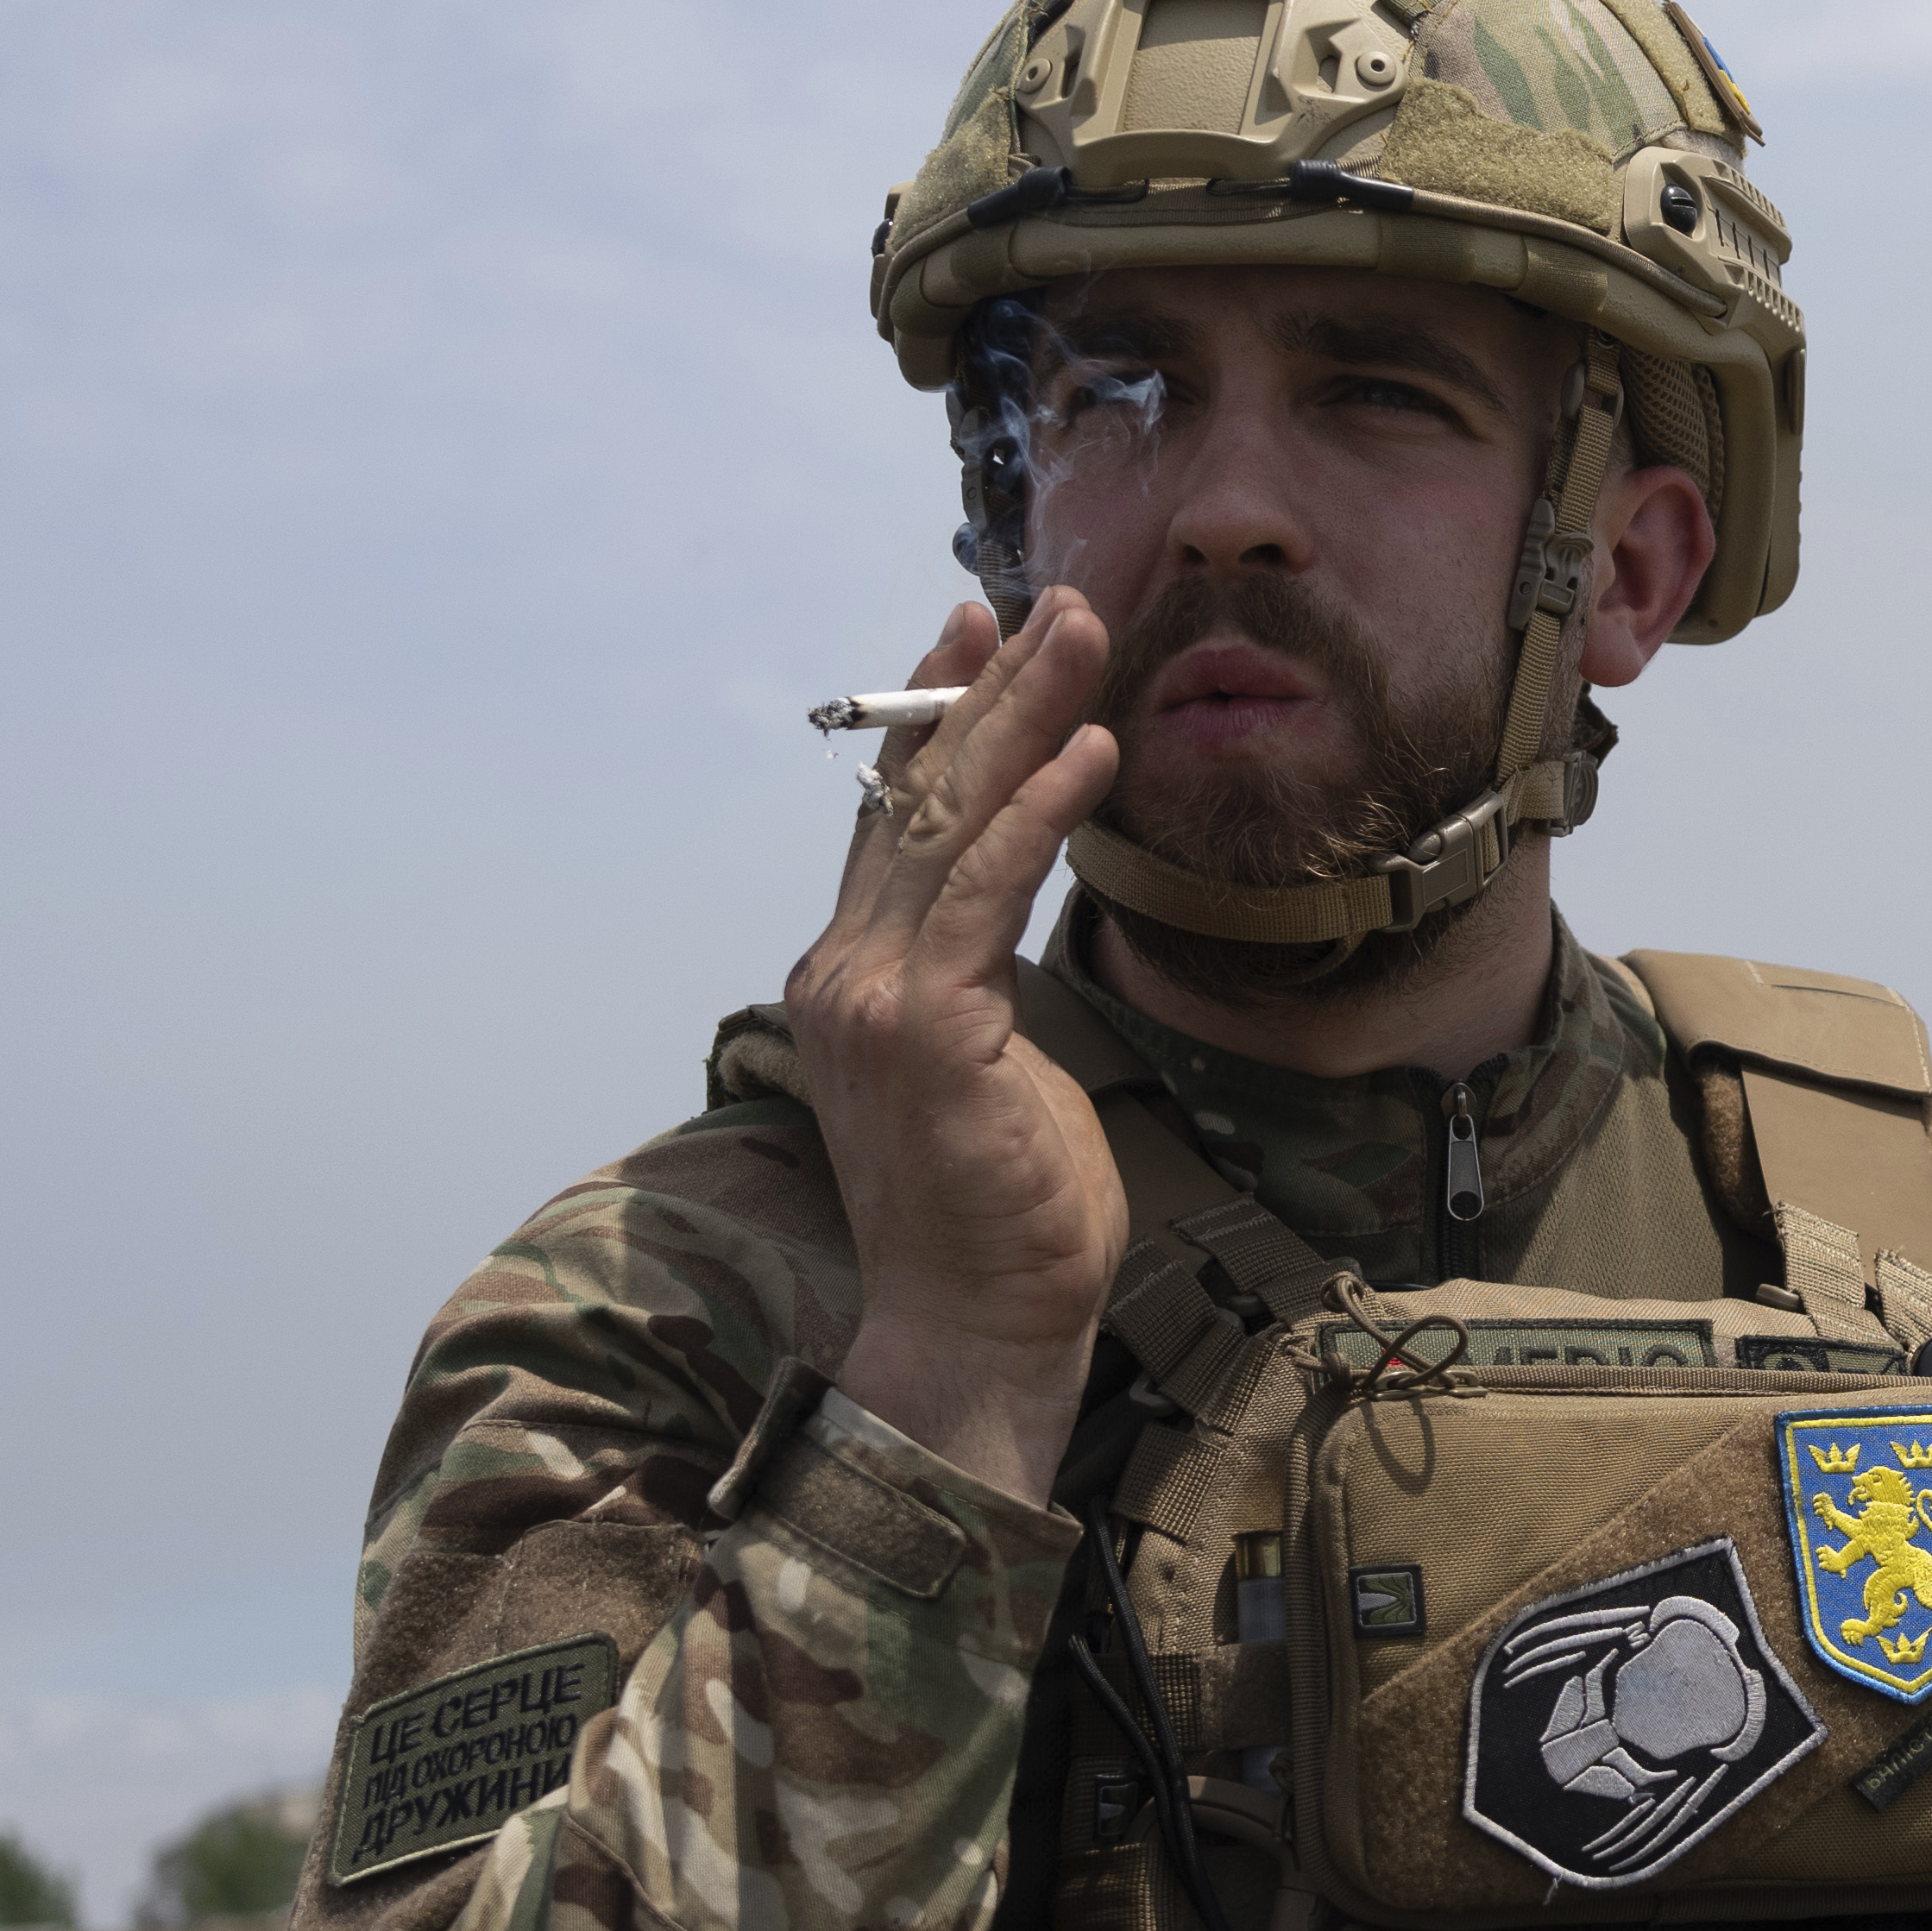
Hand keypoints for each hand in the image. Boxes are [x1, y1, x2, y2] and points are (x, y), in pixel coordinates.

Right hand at [785, 593, 1124, 1497]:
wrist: (978, 1328)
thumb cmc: (1002, 1209)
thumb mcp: (989, 1062)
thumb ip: (977, 981)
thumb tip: (1008, 922)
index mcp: (851, 980)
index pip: (892, 823)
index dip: (934, 719)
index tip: (973, 635)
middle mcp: (843, 975)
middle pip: (917, 800)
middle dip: (986, 690)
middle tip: (1048, 602)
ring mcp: (874, 1000)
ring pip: (951, 824)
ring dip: (1021, 718)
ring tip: (1079, 634)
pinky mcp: (927, 1030)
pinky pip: (987, 892)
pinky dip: (1038, 811)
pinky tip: (1088, 748)